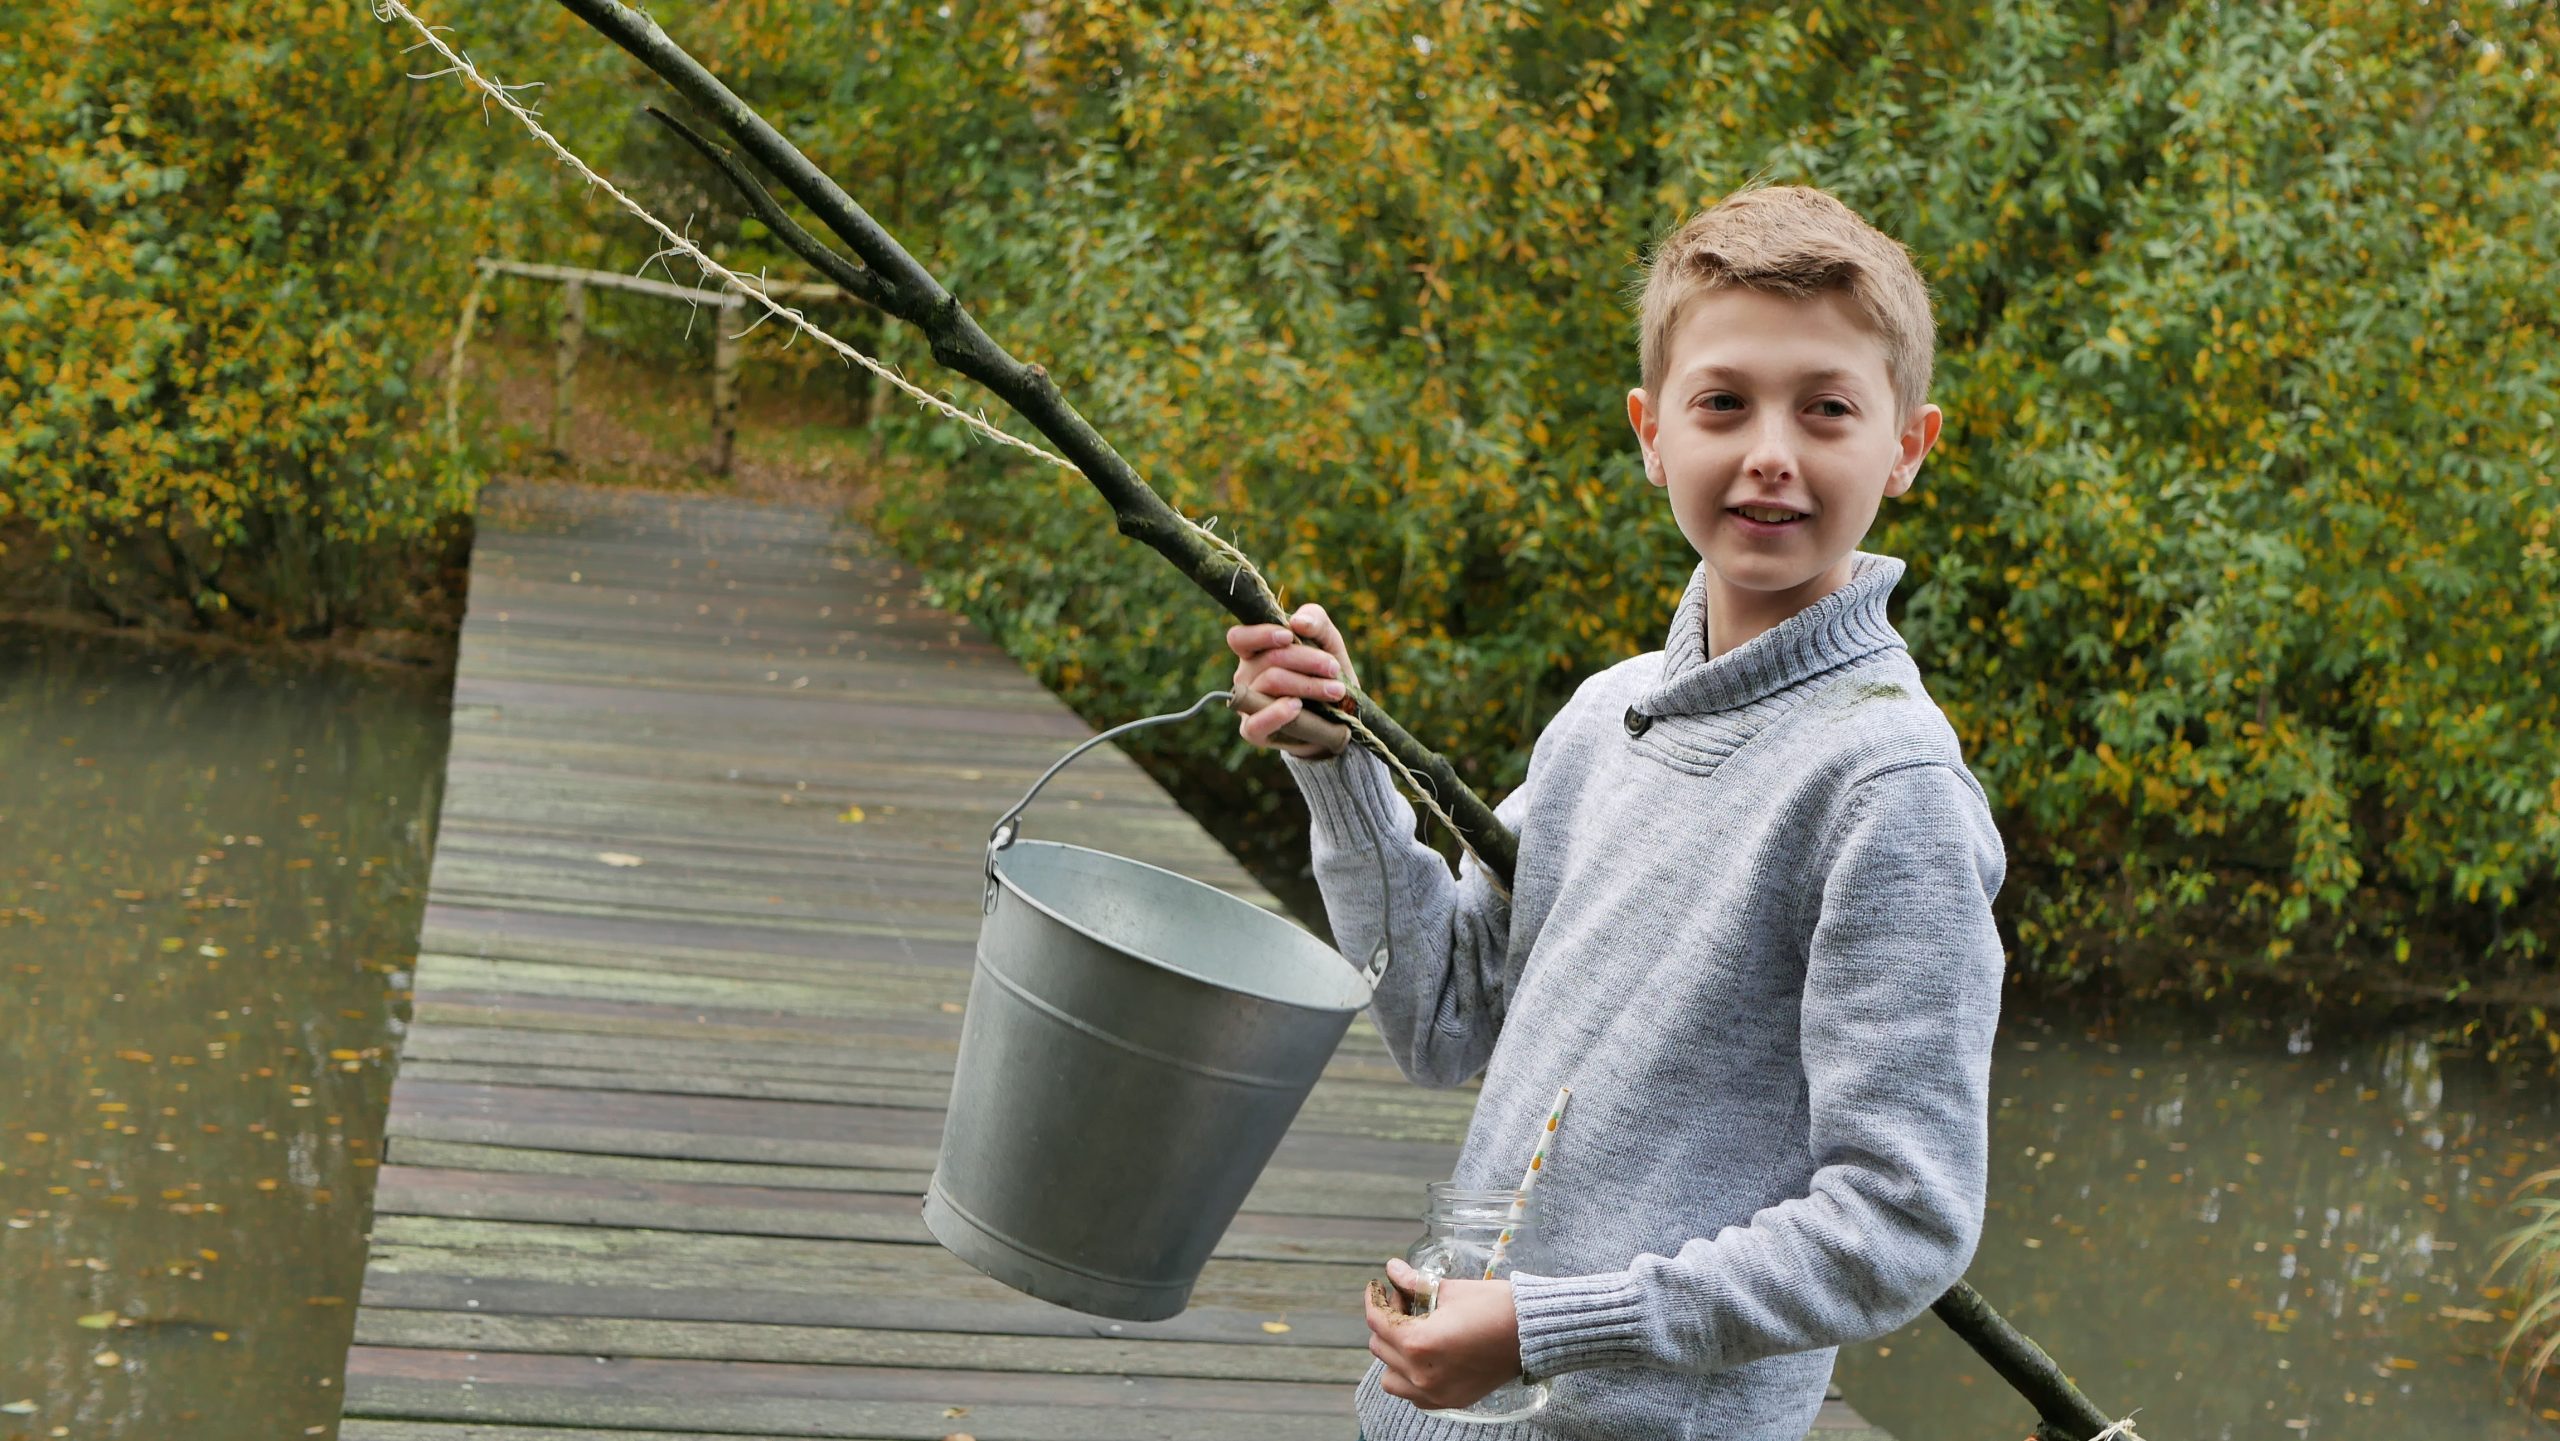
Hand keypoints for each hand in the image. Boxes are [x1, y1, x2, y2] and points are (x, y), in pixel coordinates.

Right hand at [1226, 603, 1357, 759]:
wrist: (1339, 717)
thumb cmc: (1327, 673)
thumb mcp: (1328, 641)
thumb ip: (1316, 621)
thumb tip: (1298, 622)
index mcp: (1256, 651)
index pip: (1239, 638)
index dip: (1262, 634)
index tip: (1290, 636)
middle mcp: (1246, 676)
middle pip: (1268, 659)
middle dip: (1307, 660)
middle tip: (1334, 668)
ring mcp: (1247, 704)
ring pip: (1271, 683)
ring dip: (1309, 685)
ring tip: (1336, 690)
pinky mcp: (1253, 731)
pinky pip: (1255, 724)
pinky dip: (1276, 714)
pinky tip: (1297, 707)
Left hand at [1364, 1256, 1524, 1410]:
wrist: (1531, 1333)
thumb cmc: (1494, 1307)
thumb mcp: (1450, 1290)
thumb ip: (1414, 1283)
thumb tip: (1392, 1269)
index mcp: (1419, 1343)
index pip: (1377, 1321)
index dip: (1374, 1298)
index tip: (1378, 1287)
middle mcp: (1422, 1374)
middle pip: (1380, 1347)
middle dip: (1387, 1321)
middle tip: (1405, 1303)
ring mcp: (1435, 1393)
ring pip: (1390, 1378)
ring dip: (1393, 1354)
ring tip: (1411, 1333)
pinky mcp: (1450, 1401)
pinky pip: (1413, 1395)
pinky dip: (1410, 1377)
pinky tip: (1424, 1357)